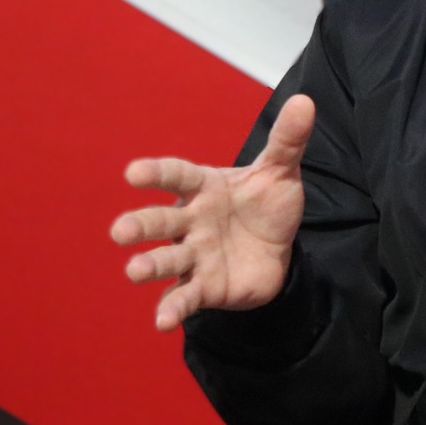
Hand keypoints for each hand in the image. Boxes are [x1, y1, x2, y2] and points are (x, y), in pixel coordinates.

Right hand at [111, 94, 313, 331]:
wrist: (277, 249)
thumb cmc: (265, 204)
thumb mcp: (281, 170)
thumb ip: (287, 139)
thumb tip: (305, 102)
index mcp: (204, 188)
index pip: (177, 177)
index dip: (156, 174)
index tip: (133, 173)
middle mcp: (191, 221)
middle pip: (161, 222)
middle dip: (140, 225)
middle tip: (120, 231)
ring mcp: (195, 255)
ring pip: (166, 260)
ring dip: (150, 266)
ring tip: (134, 271)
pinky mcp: (203, 286)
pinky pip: (184, 296)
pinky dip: (172, 309)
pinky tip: (162, 322)